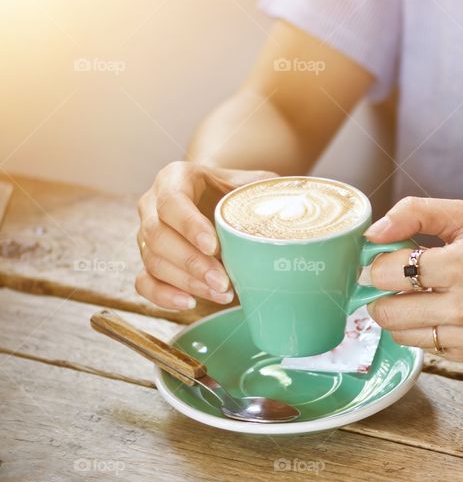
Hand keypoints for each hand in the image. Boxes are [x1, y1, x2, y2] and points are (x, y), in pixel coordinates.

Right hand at [135, 162, 275, 309]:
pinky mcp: (148, 260)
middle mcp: (152, 205)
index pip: (172, 201)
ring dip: (187, 282)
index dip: (190, 226)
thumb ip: (269, 190)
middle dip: (193, 264)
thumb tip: (298, 205)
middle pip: (159, 236)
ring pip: (153, 261)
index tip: (215, 247)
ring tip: (222, 293)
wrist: (220, 197)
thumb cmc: (237, 191)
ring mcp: (147, 234)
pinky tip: (189, 303)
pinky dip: (163, 296)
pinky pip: (143, 281)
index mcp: (175, 178)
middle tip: (224, 282)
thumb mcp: (254, 183)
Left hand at [365, 197, 462, 360]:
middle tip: (394, 278)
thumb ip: (416, 214)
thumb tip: (373, 233)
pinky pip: (427, 346)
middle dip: (381, 292)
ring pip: (402, 334)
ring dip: (400, 313)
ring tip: (418, 292)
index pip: (389, 273)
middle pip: (387, 312)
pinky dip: (424, 328)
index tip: (381, 256)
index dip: (376, 263)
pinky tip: (441, 308)